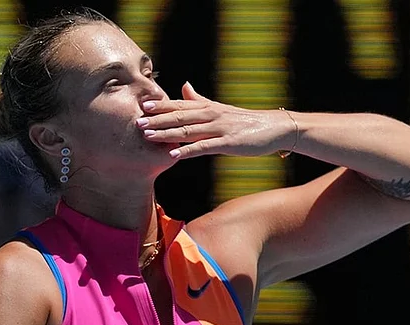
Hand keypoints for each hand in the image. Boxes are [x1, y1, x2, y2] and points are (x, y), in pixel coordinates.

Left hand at [137, 82, 294, 158]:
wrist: (273, 128)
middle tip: (136, 123)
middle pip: (179, 116)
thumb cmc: (244, 120)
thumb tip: (183, 84)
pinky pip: (203, 147)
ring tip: (148, 137)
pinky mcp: (227, 143)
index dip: (159, 106)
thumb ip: (199, 99)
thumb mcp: (219, 107)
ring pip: (188, 130)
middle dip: (157, 120)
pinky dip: (187, 151)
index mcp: (207, 107)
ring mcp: (219, 128)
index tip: (140, 106)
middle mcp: (210, 114)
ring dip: (166, 134)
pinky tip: (173, 155)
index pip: (179, 104)